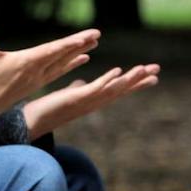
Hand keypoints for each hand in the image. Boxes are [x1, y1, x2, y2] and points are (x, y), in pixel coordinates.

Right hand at [0, 25, 100, 141]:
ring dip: (79, 52)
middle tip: (97, 33)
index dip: (69, 44)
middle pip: (63, 55)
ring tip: (95, 42)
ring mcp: (40, 77)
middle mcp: (37, 70)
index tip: (84, 37)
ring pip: (64, 62)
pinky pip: (60, 70)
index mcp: (27, 62)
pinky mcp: (39, 82)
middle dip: (80, 43)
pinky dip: (72, 63)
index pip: (52, 50)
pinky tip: (84, 58)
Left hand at [25, 62, 160, 137]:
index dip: (135, 83)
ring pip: (113, 89)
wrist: (33, 121)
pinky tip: (118, 71)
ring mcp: (87, 101)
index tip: (153, 76)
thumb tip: (81, 82)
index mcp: (94, 99)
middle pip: (122, 89)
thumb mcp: (67, 96)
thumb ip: (77, 89)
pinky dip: (107, 80)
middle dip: (140, 80)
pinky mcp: (76, 99)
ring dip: (129, 79)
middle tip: (158, 70)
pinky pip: (95, 88)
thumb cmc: (50, 110)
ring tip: (144, 69)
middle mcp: (95, 102)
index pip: (119, 89)